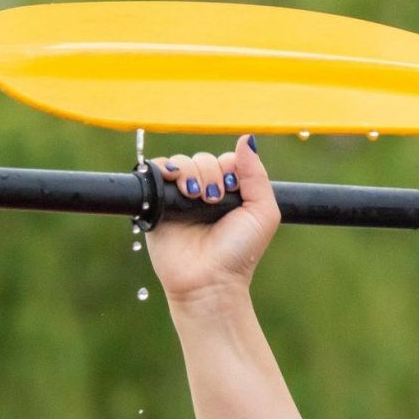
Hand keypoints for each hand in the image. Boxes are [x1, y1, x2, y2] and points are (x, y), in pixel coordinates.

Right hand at [144, 137, 279, 303]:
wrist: (208, 279)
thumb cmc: (238, 252)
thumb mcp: (262, 213)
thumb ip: (257, 176)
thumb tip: (247, 139)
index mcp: (231, 193)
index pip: (227, 161)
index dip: (229, 170)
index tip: (231, 193)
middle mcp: (205, 192)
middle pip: (203, 159)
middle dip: (209, 174)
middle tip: (213, 202)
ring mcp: (180, 197)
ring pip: (182, 162)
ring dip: (190, 174)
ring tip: (195, 198)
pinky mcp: (157, 203)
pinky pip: (156, 170)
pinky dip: (165, 169)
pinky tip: (175, 184)